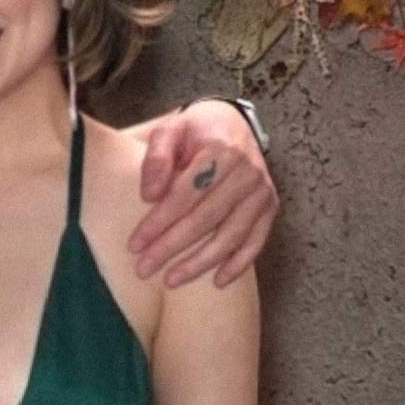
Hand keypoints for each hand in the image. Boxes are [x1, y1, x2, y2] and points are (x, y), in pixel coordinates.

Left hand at [130, 101, 276, 289]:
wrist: (231, 124)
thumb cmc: (194, 131)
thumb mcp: (170, 130)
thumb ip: (156, 157)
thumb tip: (149, 196)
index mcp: (221, 150)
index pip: (185, 194)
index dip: (158, 222)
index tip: (134, 244)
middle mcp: (247, 172)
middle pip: (206, 219)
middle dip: (172, 247)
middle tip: (143, 268)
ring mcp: (261, 192)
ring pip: (230, 236)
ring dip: (200, 263)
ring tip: (171, 280)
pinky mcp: (269, 206)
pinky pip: (255, 241)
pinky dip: (238, 264)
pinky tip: (217, 281)